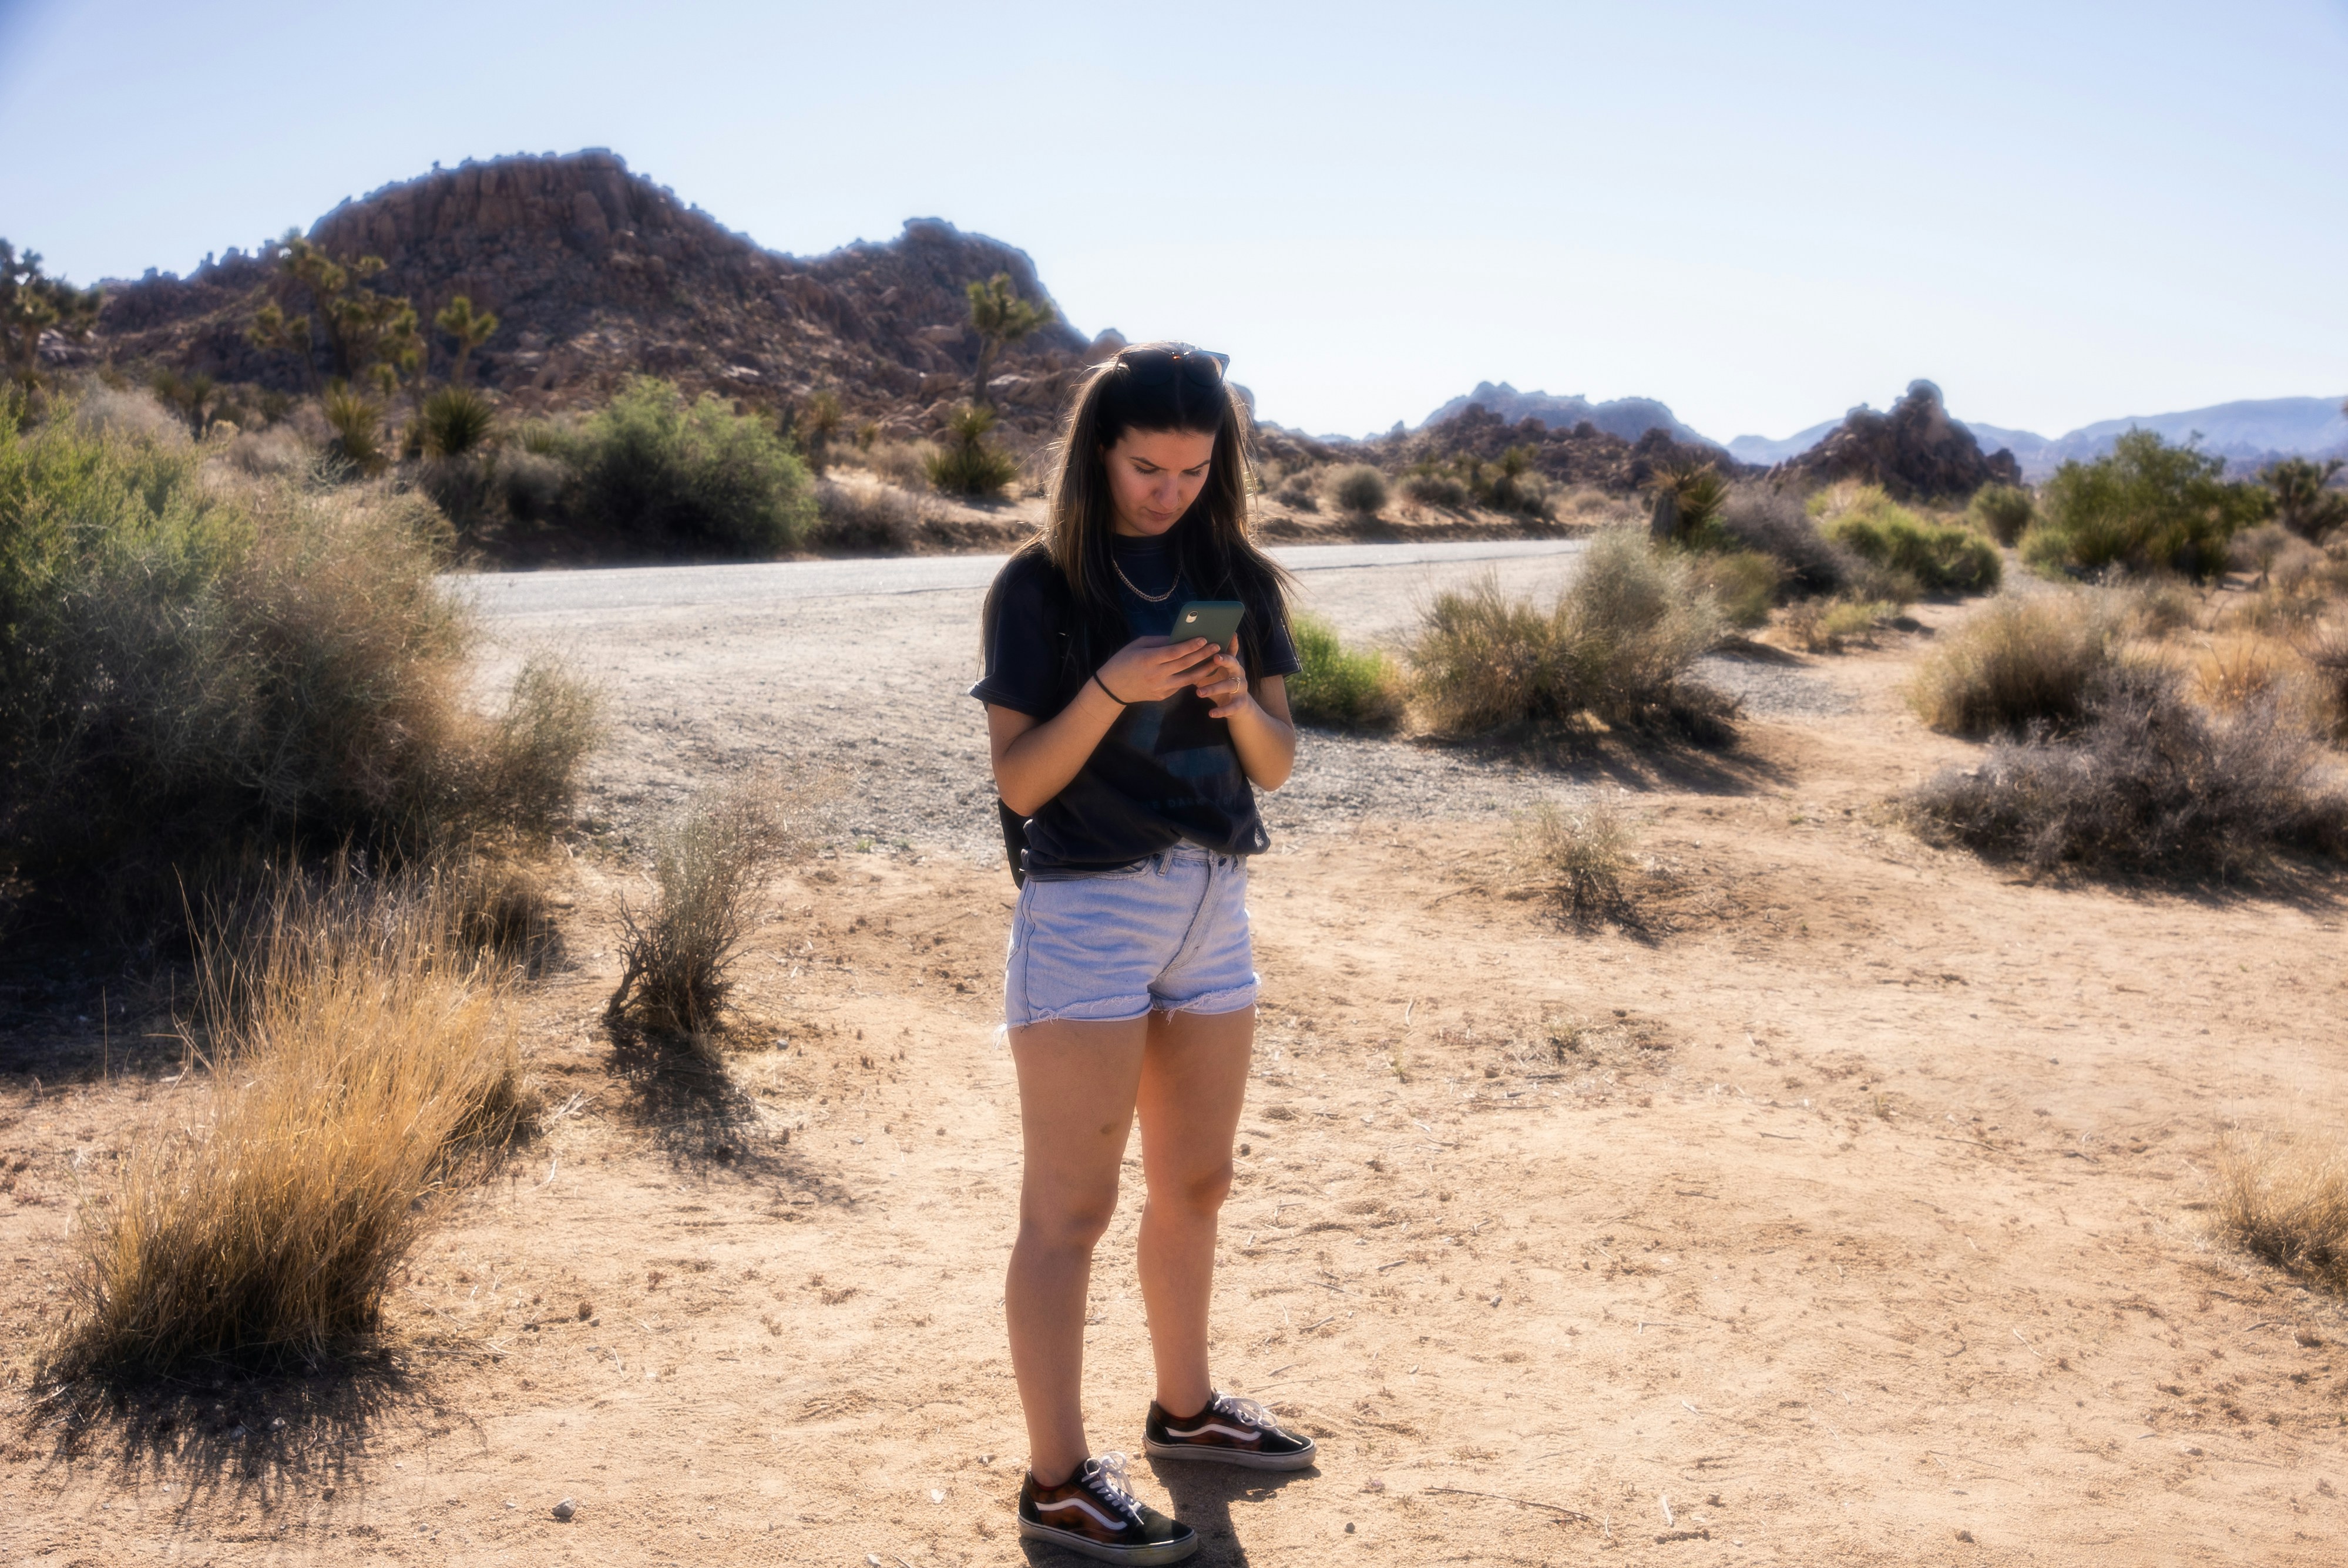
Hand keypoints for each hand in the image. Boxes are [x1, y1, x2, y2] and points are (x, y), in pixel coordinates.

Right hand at [1096, 634, 1215, 705]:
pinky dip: (1192, 677)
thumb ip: (1158, 641)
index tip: (1204, 639)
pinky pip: (1180, 685)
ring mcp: (1160, 688)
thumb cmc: (1123, 661)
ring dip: (1204, 669)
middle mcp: (1156, 675)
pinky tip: (1202, 670)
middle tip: (1217, 646)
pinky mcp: (1163, 696)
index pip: (1174, 652)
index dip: (1190, 646)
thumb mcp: (1137, 645)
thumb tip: (1179, 637)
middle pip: (1185, 664)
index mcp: (1148, 659)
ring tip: (1216, 661)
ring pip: (1188, 679)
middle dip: (1203, 655)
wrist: (1112, 688)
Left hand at [1191, 639, 1253, 718]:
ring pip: (1229, 685)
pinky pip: (1231, 706)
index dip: (1230, 643)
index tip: (1230, 635)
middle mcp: (1238, 672)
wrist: (1237, 706)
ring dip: (1214, 688)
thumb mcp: (1210, 673)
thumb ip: (1200, 664)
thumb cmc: (1218, 684)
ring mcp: (1241, 687)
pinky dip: (1221, 710)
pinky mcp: (1240, 703)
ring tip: (1198, 693)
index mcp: (1230, 663)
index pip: (1230, 650)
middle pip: (1234, 663)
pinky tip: (1211, 713)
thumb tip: (1180, 652)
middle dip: (1225, 660)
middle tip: (1215, 658)